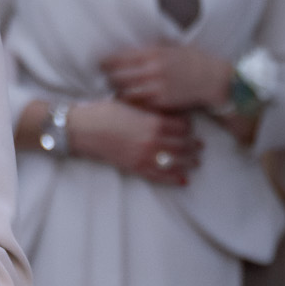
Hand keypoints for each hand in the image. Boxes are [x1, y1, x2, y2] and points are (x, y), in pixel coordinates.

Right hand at [67, 99, 200, 185]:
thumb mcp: (132, 105)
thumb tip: (168, 114)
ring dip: (189, 163)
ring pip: (176, 162)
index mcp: (154, 122)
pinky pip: (160, 176)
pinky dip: (174, 179)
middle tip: (201, 147)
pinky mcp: (135, 168)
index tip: (192, 128)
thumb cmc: (104, 112)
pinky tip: (183, 180)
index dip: (190, 128)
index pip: (183, 127)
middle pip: (184, 146)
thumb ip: (152, 111)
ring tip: (196, 162)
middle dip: (194, 147)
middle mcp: (153, 141)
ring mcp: (145, 157)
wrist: (83, 128)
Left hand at [100, 43, 231, 114]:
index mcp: (152, 53)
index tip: (100, 64)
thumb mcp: (171, 47)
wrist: (213, 79)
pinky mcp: (161, 102)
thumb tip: (132, 47)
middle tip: (105, 79)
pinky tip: (128, 102)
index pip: (119, 58)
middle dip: (109, 78)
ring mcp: (156, 87)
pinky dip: (131, 103)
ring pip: (125, 92)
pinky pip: (138, 104)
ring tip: (114, 91)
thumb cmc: (193, 60)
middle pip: (117, 76)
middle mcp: (152, 70)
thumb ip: (151, 47)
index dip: (106, 63)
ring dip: (117, 92)